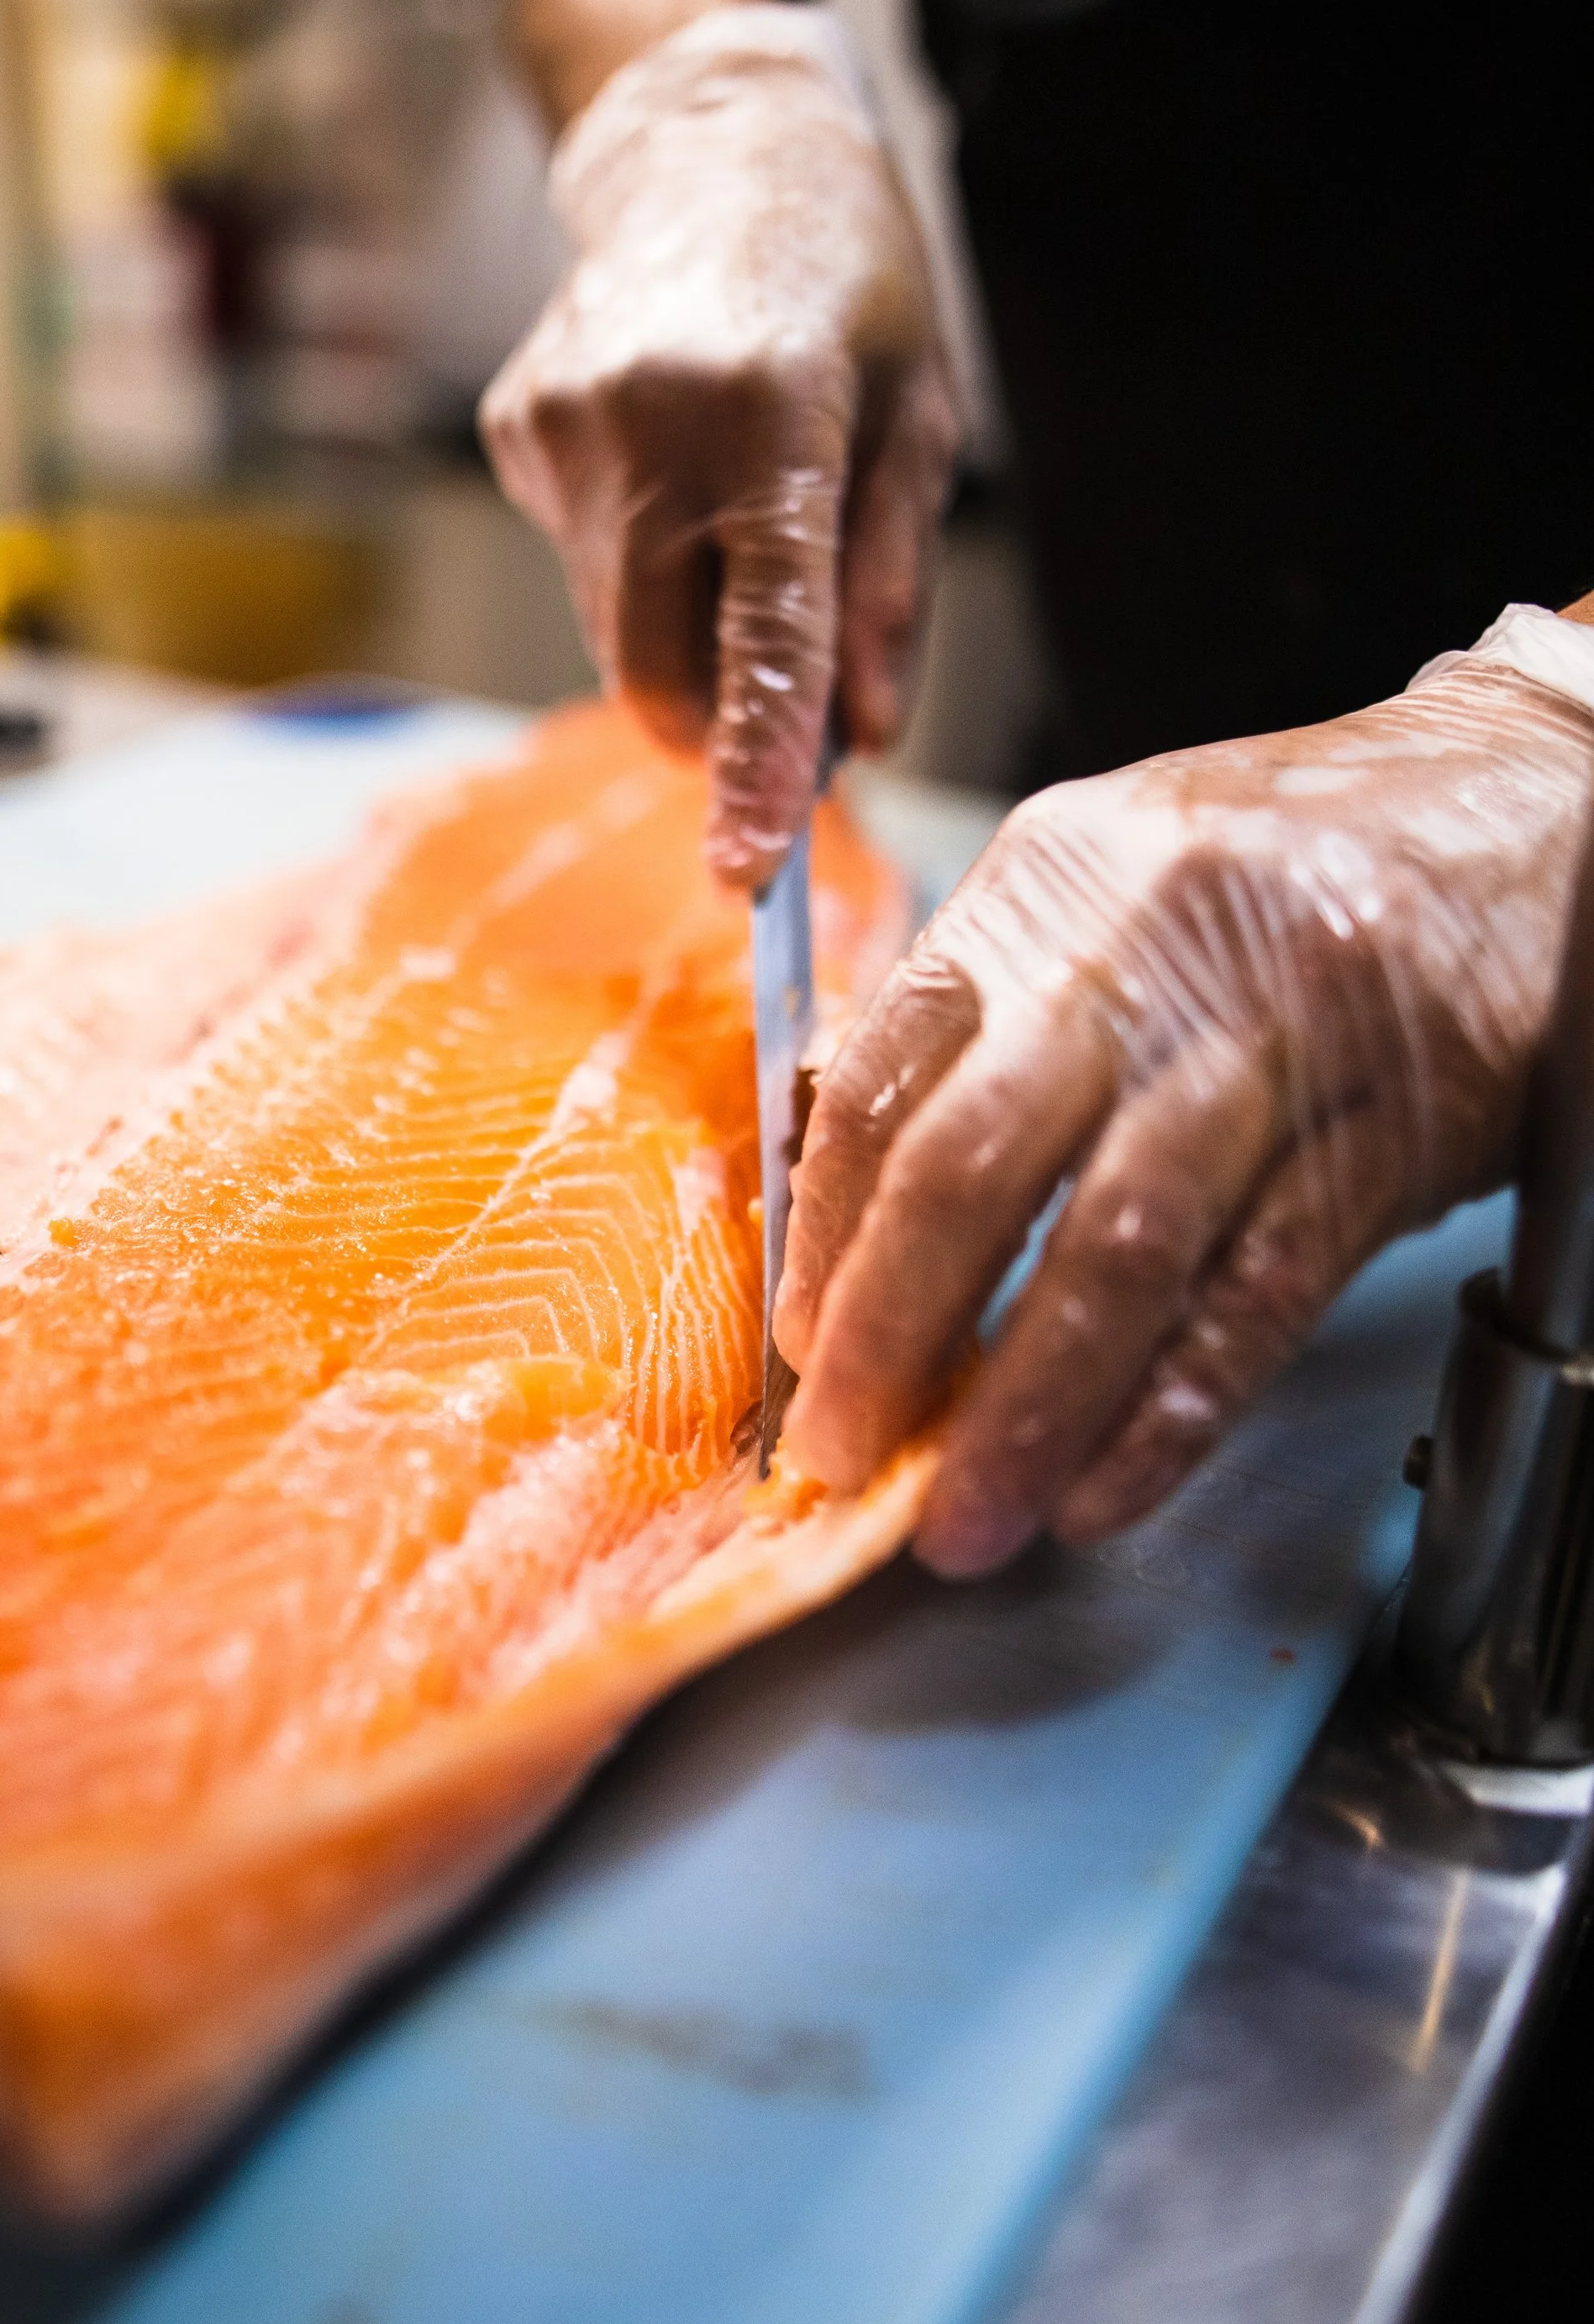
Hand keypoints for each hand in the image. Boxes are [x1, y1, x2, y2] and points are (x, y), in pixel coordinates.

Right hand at [480, 4, 956, 889]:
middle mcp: (645, 421)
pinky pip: (582, 562)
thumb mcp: (921, 412)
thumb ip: (890, 583)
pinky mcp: (514, 431)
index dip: (759, 762)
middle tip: (797, 698)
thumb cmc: (847, 274)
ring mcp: (560, 427)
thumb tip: (863, 734)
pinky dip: (639, 558)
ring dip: (684, 628)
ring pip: (616, 629)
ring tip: (737, 518)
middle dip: (721, 723)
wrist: (710, 134)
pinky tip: (674, 464)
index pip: (764, 630)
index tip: (754, 868)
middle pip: (661, 668)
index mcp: (771, 411)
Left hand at [776, 626, 1593, 1570]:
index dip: (827, 1231)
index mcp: (1047, 882)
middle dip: (894, 1336)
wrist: (1524, 804)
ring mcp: (1276, 1040)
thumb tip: (854, 1209)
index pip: (886, 1072)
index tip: (801, 1347)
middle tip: (846, 1455)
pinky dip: (1168, 1413)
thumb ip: (986, 1020)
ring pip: (1117, 1250)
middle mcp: (1147, 949)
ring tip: (969, 1519)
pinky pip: (1255, 1297)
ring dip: (1028, 1410)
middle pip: (977, 1166)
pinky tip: (1104, 1488)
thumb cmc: (1287, 866)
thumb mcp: (1108, 884)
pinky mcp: (1387, 1129)